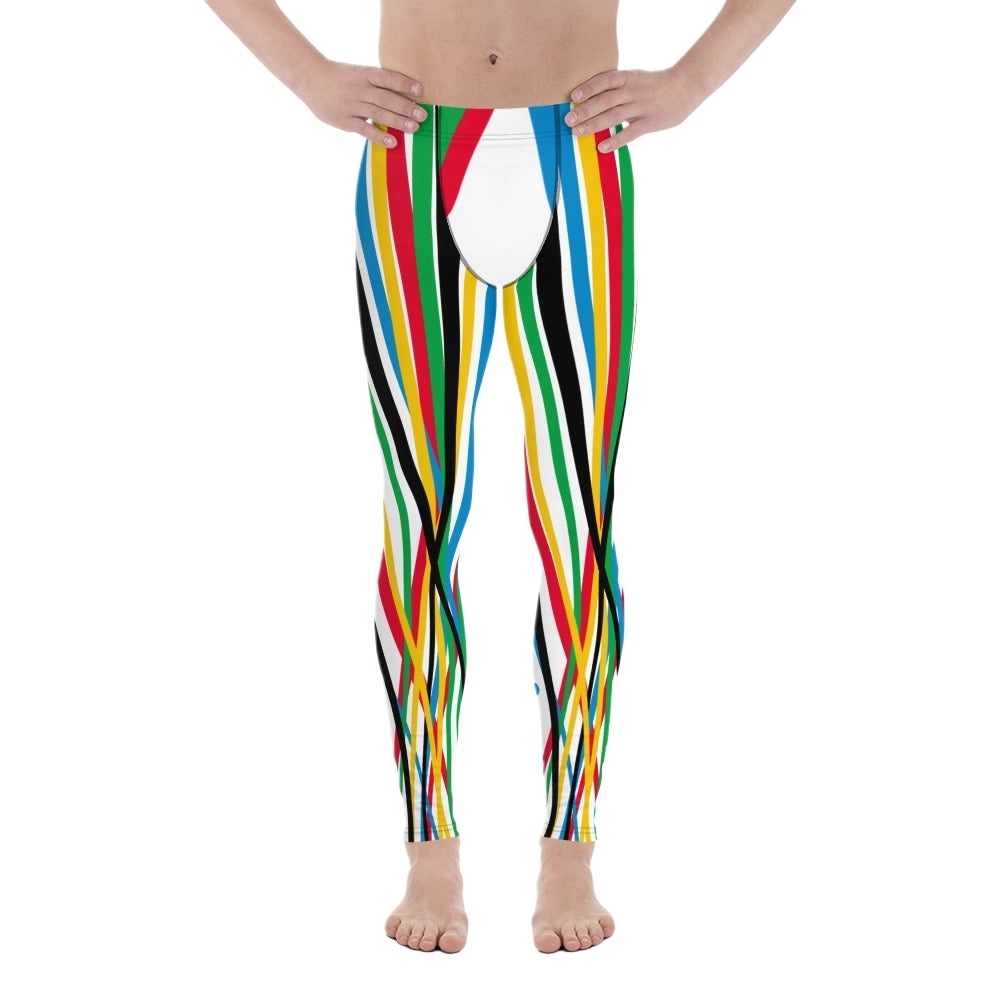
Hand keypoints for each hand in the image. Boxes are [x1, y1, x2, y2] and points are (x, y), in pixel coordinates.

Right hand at [299, 60, 425, 146]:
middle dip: (406, 107)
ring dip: (397, 121)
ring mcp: (351, 105)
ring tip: (414, 127)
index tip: (420, 90)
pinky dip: (379, 135)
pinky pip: (364, 129)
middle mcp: (358, 88)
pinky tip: (393, 142)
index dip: (404, 83)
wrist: (310, 79)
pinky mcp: (344, 121)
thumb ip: (377, 84)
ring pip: (378, 113)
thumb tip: (404, 95)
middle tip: (423, 115)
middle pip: (386, 98)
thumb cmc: (341, 78)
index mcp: (364, 74)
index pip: (387, 77)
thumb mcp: (358, 73)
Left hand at [564, 68, 696, 153]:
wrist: (687, 86)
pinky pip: (630, 132)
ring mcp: (642, 106)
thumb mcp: (637, 79)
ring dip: (594, 124)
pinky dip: (615, 140)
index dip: (588, 88)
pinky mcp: (651, 122)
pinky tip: (602, 147)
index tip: (573, 97)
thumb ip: (619, 88)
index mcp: (629, 77)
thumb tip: (593, 100)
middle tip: (568, 120)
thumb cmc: (656, 85)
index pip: (605, 80)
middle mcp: (633, 90)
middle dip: (585, 110)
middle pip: (605, 100)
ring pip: (614, 115)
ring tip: (578, 132)